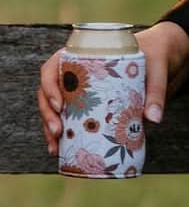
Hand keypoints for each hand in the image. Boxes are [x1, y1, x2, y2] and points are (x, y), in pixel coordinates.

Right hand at [38, 21, 188, 154]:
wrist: (159, 63)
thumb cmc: (152, 57)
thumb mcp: (155, 68)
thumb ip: (155, 91)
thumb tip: (152, 119)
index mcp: (79, 56)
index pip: (52, 68)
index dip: (49, 86)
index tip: (59, 105)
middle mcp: (73, 74)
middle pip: (48, 91)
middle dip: (47, 113)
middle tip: (57, 132)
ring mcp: (78, 91)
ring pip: (52, 107)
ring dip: (49, 127)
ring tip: (55, 148)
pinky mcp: (88, 106)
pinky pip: (67, 118)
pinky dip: (61, 134)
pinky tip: (60, 149)